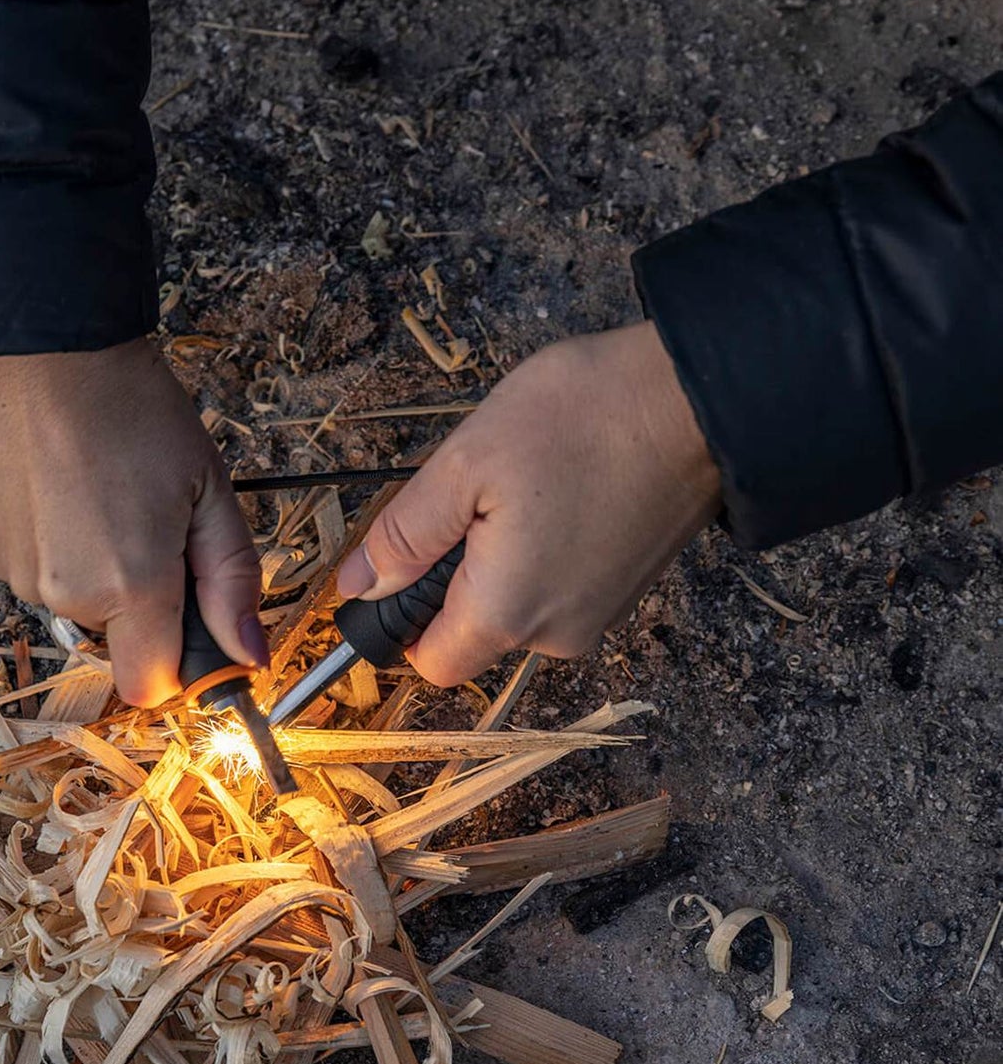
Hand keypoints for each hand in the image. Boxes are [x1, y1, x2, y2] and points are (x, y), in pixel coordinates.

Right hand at [0, 339, 265, 706]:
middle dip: (150, 601)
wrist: (37, 344)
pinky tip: (70, 492)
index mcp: (128, 584)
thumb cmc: (127, 405)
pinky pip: (43, 575)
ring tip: (108, 495)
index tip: (202, 628)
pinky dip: (63, 550)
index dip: (185, 665)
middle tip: (159, 523)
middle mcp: (63, 594)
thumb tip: (248, 654)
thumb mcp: (208, 491)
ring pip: (81, 606)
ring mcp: (16, 575)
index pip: (154, 687)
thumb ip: (232, 581)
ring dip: (103, 572)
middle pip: (123, 639)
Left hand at [335, 322, 720, 685]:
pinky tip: (558, 494)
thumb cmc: (585, 418)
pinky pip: (556, 590)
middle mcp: (556, 635)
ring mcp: (598, 616)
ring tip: (523, 487)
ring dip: (499, 561)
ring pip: (515, 610)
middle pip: (473, 635)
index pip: (431, 665)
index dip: (402, 622)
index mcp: (507, 614)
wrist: (704, 398)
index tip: (406, 562)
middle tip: (473, 499)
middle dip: (454, 578)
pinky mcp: (625, 591)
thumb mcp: (465, 463)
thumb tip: (359, 586)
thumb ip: (404, 536)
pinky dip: (541, 554)